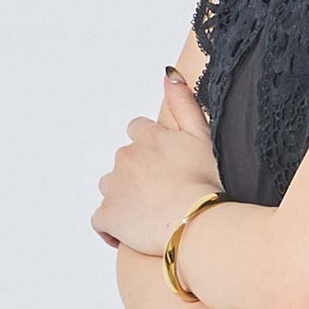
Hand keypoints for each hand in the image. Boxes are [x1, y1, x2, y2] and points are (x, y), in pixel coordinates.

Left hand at [92, 69, 222, 254]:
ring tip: (151, 214)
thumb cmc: (207, 181)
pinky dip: (113, 228)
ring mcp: (114, 187)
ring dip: (124, 198)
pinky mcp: (107, 216)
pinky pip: (102, 222)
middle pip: (124, 161)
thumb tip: (168, 74)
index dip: (151, 148)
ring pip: (111, 189)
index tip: (166, 165)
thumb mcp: (202, 135)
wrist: (196, 220)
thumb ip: (184, 103)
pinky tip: (132, 234)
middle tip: (165, 193)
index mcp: (148, 137)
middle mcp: (126, 157)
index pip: (138, 131)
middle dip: (138, 174)